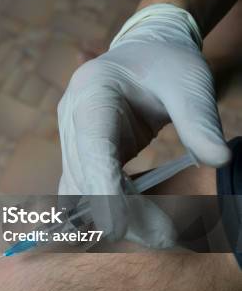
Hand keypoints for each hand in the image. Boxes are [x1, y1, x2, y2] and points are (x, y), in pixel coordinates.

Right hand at [57, 4, 230, 246]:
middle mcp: (72, 116)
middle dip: (118, 211)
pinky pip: (84, 185)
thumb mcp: (189, 82)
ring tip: (158, 233)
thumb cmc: (166, 63)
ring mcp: (71, 135)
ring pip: (79, 187)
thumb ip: (199, 120)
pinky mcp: (79, 151)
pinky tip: (133, 222)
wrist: (144, 53)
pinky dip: (106, 206)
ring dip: (112, 214)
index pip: (92, 147)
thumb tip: (219, 161)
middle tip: (165, 237)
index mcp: (93, 92)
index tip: (118, 227)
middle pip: (85, 175)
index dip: (102, 188)